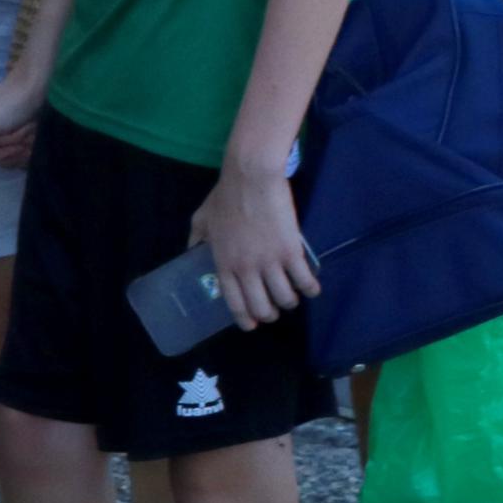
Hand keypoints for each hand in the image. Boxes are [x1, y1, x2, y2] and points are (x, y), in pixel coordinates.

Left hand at [191, 160, 316, 329]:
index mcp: (223, 262)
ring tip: (293, 296)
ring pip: (285, 298)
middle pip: (261, 306)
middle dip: (270, 313)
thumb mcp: (202, 219)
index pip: (233, 301)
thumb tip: (191, 248)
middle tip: (274, 310)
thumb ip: (196, 237)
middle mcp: (245, 268)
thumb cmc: (225, 196)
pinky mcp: (291, 252)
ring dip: (291, 301)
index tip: (252, 324)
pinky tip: (311, 288)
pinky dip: (310, 289)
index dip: (244, 318)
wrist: (251, 178)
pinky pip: (305, 281)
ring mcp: (269, 262)